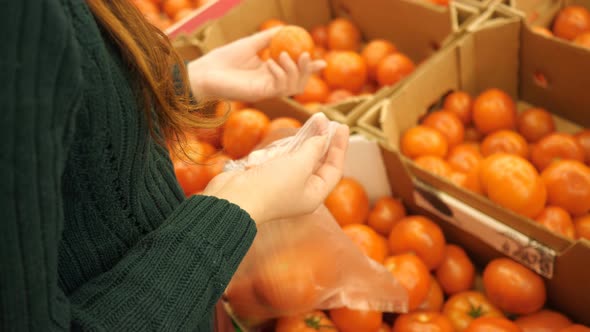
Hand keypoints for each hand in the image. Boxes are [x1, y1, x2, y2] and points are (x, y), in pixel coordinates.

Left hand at [188, 27, 324, 102]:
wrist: (206, 72)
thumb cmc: (225, 58)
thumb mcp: (251, 43)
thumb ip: (269, 38)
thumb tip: (288, 28)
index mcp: (270, 72)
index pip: (295, 73)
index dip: (310, 69)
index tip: (322, 61)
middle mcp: (271, 84)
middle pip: (298, 83)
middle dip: (307, 71)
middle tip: (306, 56)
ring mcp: (266, 90)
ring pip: (292, 87)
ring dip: (293, 71)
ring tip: (282, 56)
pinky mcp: (259, 94)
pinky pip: (278, 87)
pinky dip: (280, 74)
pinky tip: (271, 63)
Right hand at [202, 121, 349, 223]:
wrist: (233, 199)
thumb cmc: (271, 186)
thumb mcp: (299, 165)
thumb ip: (313, 149)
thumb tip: (322, 138)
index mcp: (313, 195)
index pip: (333, 169)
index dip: (339, 147)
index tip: (341, 126)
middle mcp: (299, 191)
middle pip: (316, 162)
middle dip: (320, 141)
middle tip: (325, 121)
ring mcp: (281, 184)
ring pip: (295, 158)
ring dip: (298, 143)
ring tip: (306, 126)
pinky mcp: (264, 176)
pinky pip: (276, 159)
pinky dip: (277, 151)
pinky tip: (278, 144)